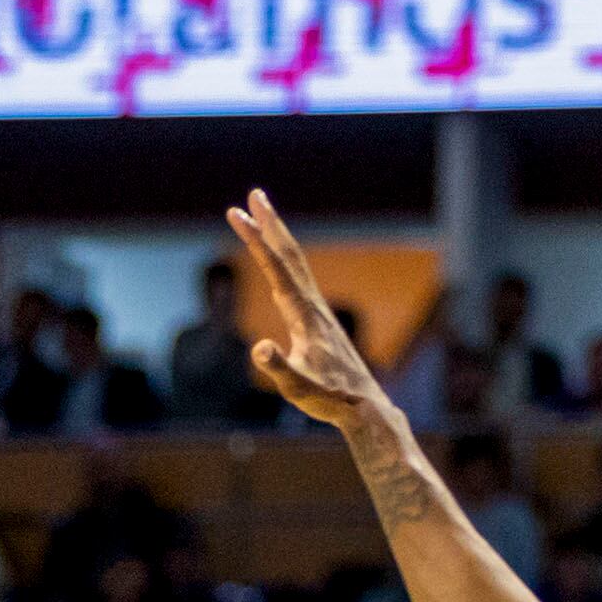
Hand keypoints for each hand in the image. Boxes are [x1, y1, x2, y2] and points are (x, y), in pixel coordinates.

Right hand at [223, 188, 385, 428]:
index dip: (256, 239)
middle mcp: (313, 306)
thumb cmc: (330, 399)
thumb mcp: (297, 388)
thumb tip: (260, 349)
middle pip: (289, 255)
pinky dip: (286, 261)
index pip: (275, 268)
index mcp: (304, 315)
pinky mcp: (320, 321)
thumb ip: (278, 368)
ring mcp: (318, 311)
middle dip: (270, 224)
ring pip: (296, 265)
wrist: (363, 406)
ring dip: (278, 238)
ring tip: (263, 215)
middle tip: (253, 195)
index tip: (237, 214)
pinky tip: (281, 262)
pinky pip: (299, 280)